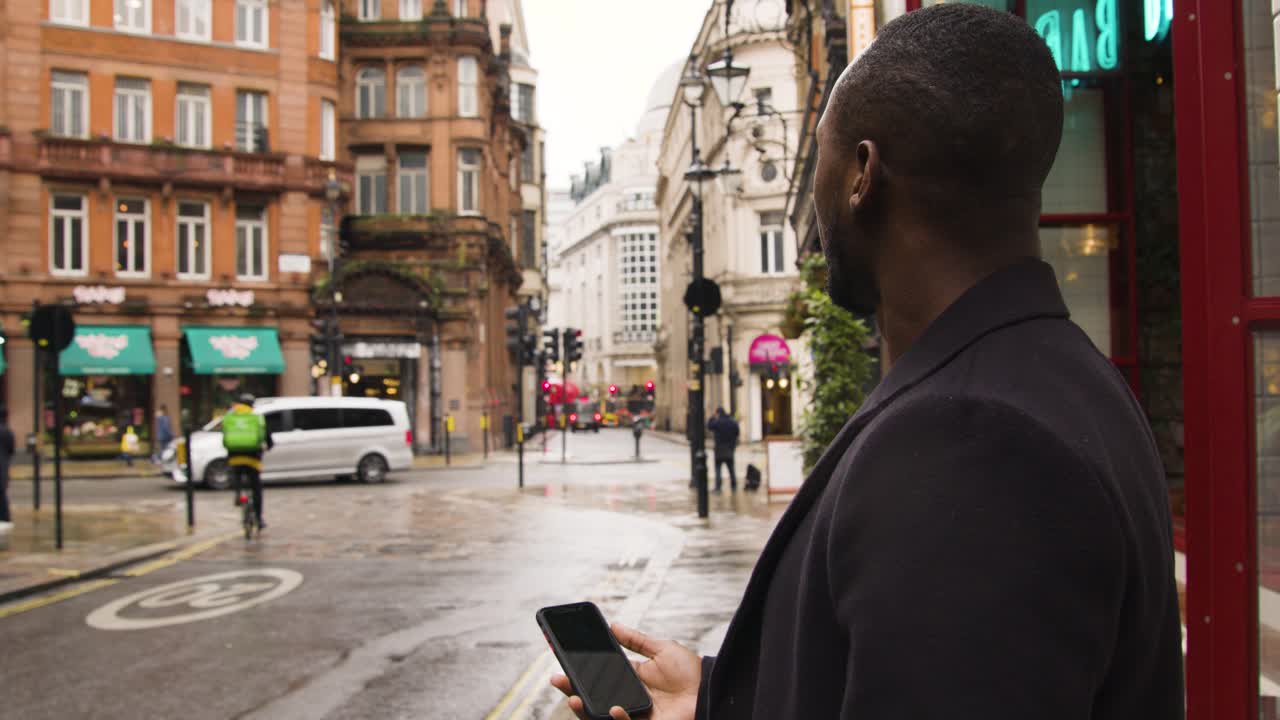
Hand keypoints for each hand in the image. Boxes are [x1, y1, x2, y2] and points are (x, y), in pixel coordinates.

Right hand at [551, 623, 700, 719]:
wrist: (712, 691)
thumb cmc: (692, 672)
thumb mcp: (662, 649)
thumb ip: (637, 640)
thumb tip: (614, 625)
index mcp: (631, 679)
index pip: (599, 675)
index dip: (580, 670)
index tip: (562, 658)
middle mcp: (628, 697)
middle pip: (594, 696)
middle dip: (572, 689)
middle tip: (557, 679)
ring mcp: (635, 714)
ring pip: (602, 714)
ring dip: (585, 708)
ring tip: (573, 696)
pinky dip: (618, 718)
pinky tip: (614, 708)